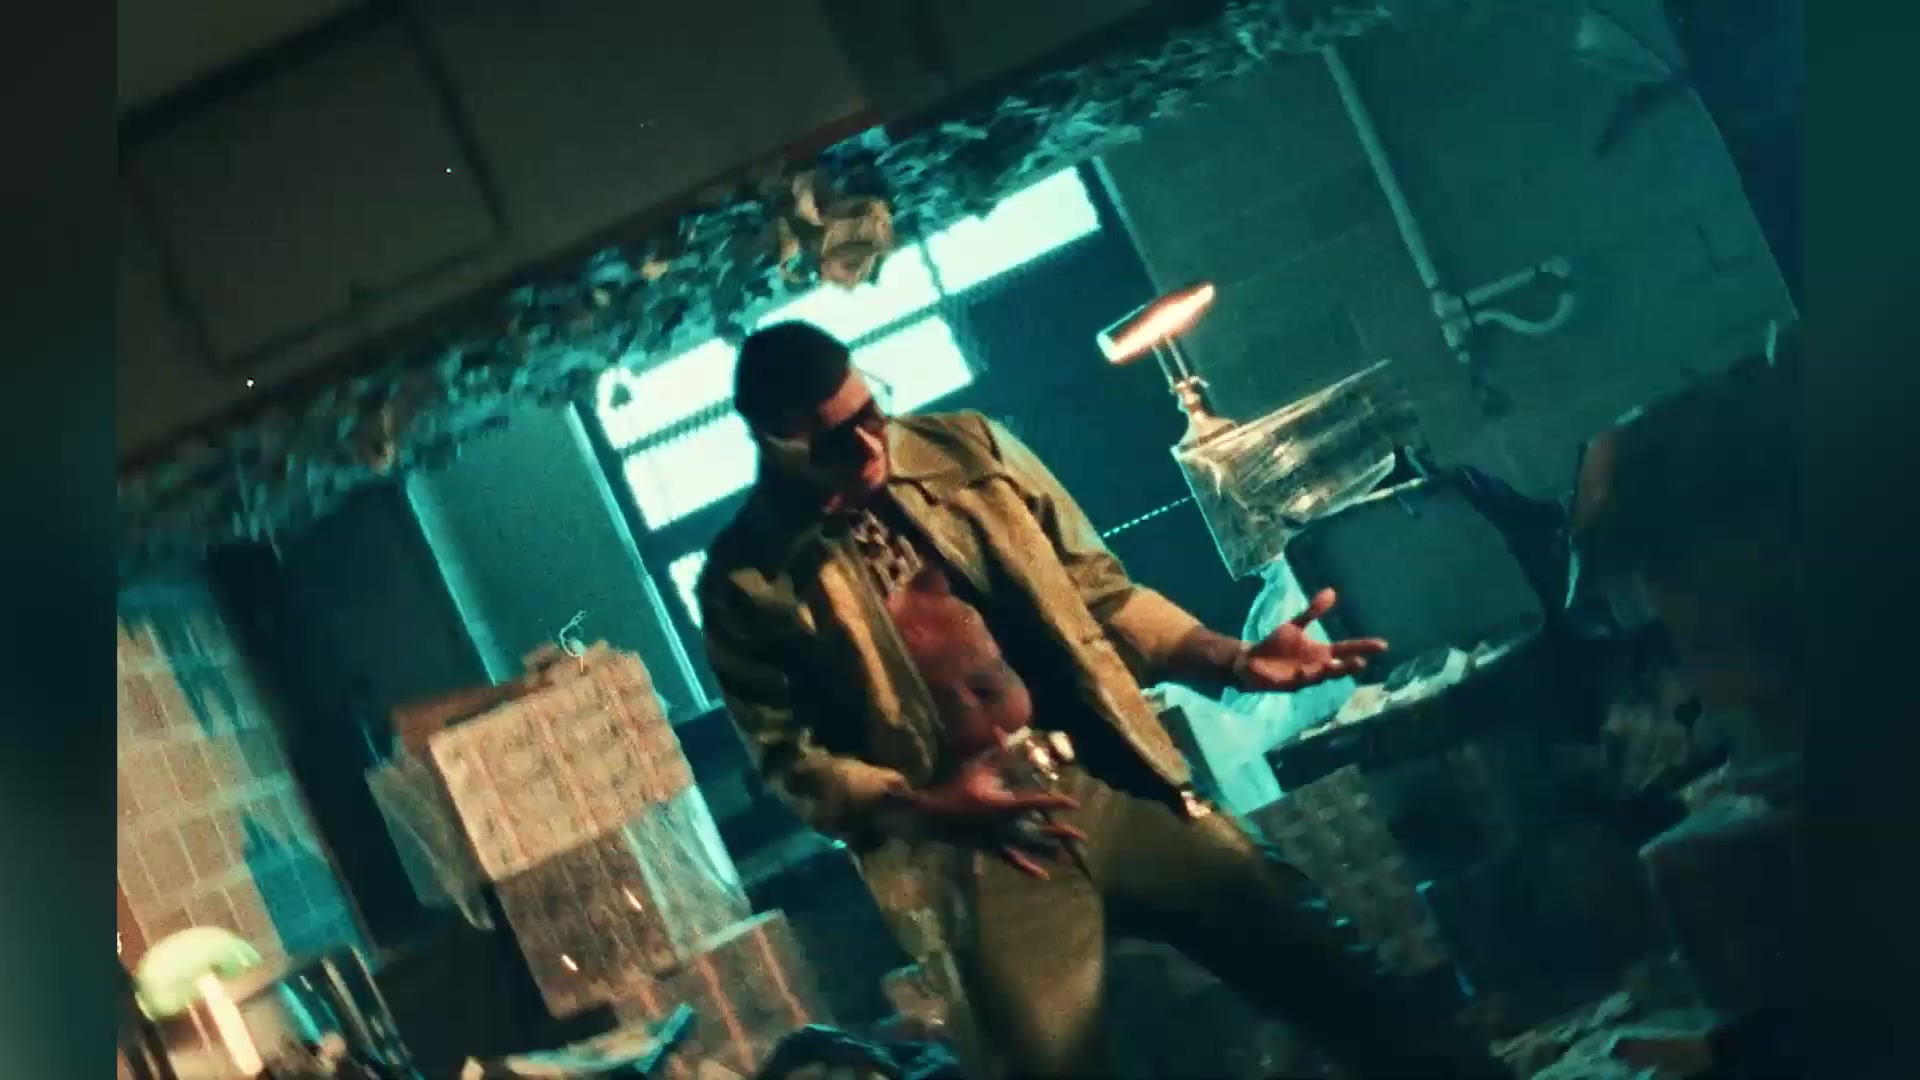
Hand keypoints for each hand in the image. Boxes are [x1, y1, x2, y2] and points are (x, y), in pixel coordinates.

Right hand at [899, 743, 1083, 879]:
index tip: (1074, 803)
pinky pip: (1013, 859)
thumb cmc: (955, 787)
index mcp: (1003, 804)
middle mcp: (1005, 825)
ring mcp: (998, 839)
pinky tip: (1042, 875)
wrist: (934, 814)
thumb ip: (995, 752)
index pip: (1035, 802)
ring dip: (1049, 853)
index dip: (1056, 802)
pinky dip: (1028, 867)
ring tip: (1068, 860)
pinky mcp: (992, 847)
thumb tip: (1005, 732)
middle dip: (1060, 834)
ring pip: (1028, 848)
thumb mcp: (976, 766)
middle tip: (1082, 838)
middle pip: (1038, 831)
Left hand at [1237, 588, 1387, 691]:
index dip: (1363, 647)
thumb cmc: (1277, 645)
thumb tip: (1332, 591)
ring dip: (1327, 672)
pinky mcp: (1289, 684)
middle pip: (1338, 667)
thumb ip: (1313, 612)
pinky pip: (1297, 681)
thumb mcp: (1296, 626)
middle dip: (1348, 665)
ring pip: (1320, 676)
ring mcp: (1304, 677)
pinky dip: (1301, 676)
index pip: (1347, 650)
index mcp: (1322, 653)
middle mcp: (1317, 667)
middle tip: (1362, 661)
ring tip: (1334, 665)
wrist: (1251, 661)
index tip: (1382, 644)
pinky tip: (1302, 671)